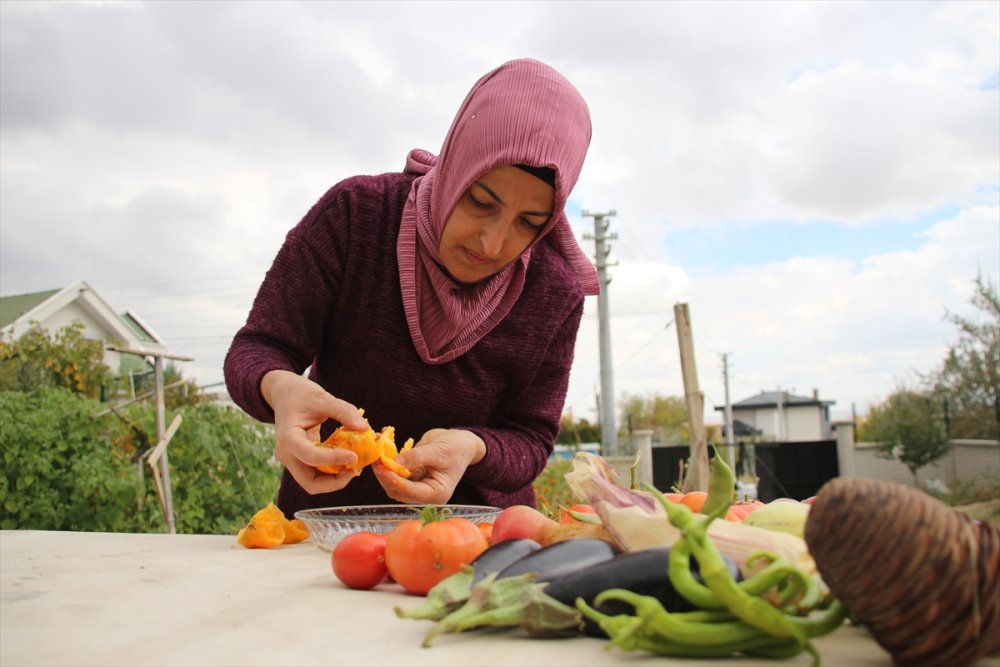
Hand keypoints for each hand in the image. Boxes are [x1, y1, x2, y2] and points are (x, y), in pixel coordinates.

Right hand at [260, 370, 368, 493]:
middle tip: (355, 468)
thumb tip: (364, 428)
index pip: (310, 456)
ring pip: (313, 483)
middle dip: (335, 481)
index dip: (334, 459)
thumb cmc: (301, 394)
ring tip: (353, 465)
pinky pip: (316, 474)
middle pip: (310, 482)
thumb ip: (344, 411)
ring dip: (335, 479)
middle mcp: (287, 454)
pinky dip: (332, 472)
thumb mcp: (323, 398)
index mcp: (288, 438)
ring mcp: (292, 459)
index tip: (354, 456)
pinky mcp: (299, 460)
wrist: (285, 394)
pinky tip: (346, 460)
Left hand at [373, 428, 485, 504]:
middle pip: (398, 490)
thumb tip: (395, 461)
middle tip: (375, 458)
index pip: (411, 492)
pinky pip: (396, 472)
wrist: (462, 442)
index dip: (395, 480)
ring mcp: (418, 486)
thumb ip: (417, 457)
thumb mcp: (438, 450)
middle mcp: (426, 494)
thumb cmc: (456, 447)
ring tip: (376, 450)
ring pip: (393, 483)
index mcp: (437, 493)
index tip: (382, 468)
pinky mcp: (412, 477)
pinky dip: (388, 462)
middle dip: (385, 475)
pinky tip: (382, 446)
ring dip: (383, 468)